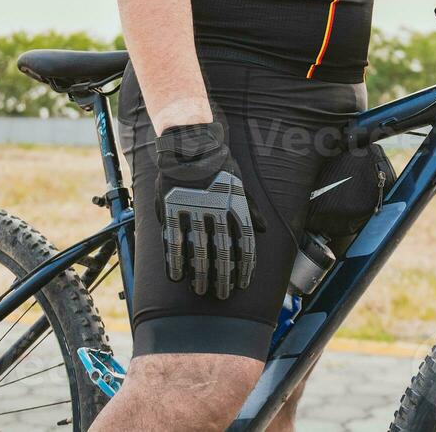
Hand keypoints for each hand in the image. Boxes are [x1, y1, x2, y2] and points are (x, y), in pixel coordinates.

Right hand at [154, 123, 256, 298]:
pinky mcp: (172, 206)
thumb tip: (263, 230)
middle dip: (223, 276)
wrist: (189, 142)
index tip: (243, 283)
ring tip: (201, 289)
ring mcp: (193, 207)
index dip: (244, 265)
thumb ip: (249, 207)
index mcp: (234, 202)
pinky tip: (177, 275)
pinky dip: (175, 260)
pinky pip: (174, 239)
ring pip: (198, 248)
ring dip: (200, 273)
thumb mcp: (238, 182)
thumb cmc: (217, 163)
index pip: (244, 241)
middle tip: (222, 294)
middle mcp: (216, 207)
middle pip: (222, 250)